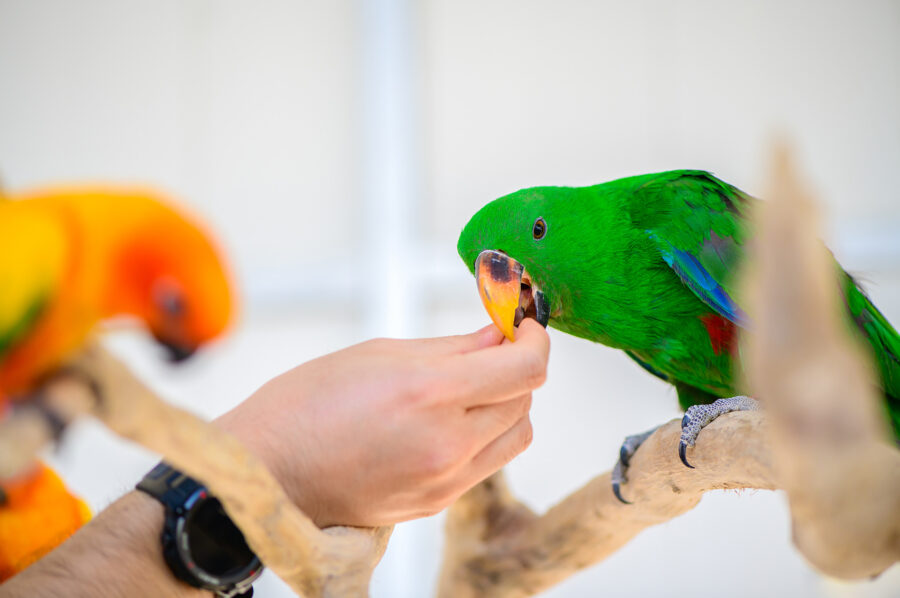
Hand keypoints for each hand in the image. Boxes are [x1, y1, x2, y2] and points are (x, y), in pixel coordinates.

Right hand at [216, 319, 549, 527]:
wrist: (268, 472)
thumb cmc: (306, 404)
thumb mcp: (379, 354)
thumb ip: (452, 348)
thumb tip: (499, 337)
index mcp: (430, 395)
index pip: (525, 369)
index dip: (535, 339)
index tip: (524, 326)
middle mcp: (448, 444)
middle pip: (525, 400)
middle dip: (517, 367)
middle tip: (491, 348)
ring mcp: (445, 481)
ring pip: (516, 435)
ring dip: (508, 404)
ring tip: (471, 387)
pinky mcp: (437, 503)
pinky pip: (487, 463)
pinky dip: (484, 435)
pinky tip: (449, 420)